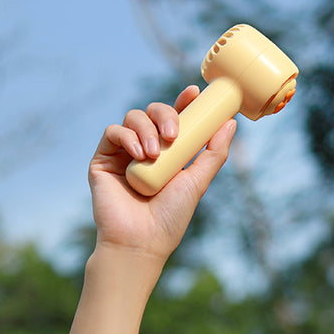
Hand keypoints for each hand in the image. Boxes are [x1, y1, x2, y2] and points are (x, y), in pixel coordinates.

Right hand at [89, 86, 235, 262]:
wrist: (140, 241)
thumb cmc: (170, 217)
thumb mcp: (197, 182)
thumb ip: (213, 153)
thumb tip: (230, 124)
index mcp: (169, 152)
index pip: (175, 119)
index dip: (183, 102)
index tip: (194, 92)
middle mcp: (146, 148)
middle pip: (153, 112)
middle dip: (165, 114)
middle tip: (174, 134)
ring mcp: (123, 153)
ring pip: (133, 117)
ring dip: (147, 129)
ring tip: (155, 154)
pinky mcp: (103, 159)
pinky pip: (113, 132)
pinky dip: (127, 137)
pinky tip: (139, 154)